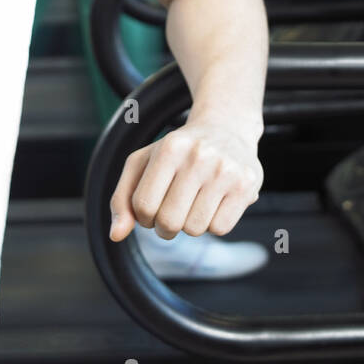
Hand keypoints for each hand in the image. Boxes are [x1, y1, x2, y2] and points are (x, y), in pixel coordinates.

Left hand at [109, 114, 262, 240]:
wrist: (226, 128)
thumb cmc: (178, 151)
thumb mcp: (143, 163)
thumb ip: (123, 199)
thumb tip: (116, 235)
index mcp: (170, 148)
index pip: (144, 207)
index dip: (144, 218)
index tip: (152, 208)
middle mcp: (199, 157)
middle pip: (169, 222)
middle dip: (166, 227)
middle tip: (173, 211)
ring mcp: (225, 170)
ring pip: (195, 229)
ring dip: (190, 224)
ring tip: (195, 202)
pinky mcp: (246, 185)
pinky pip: (221, 229)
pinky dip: (214, 223)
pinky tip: (215, 202)